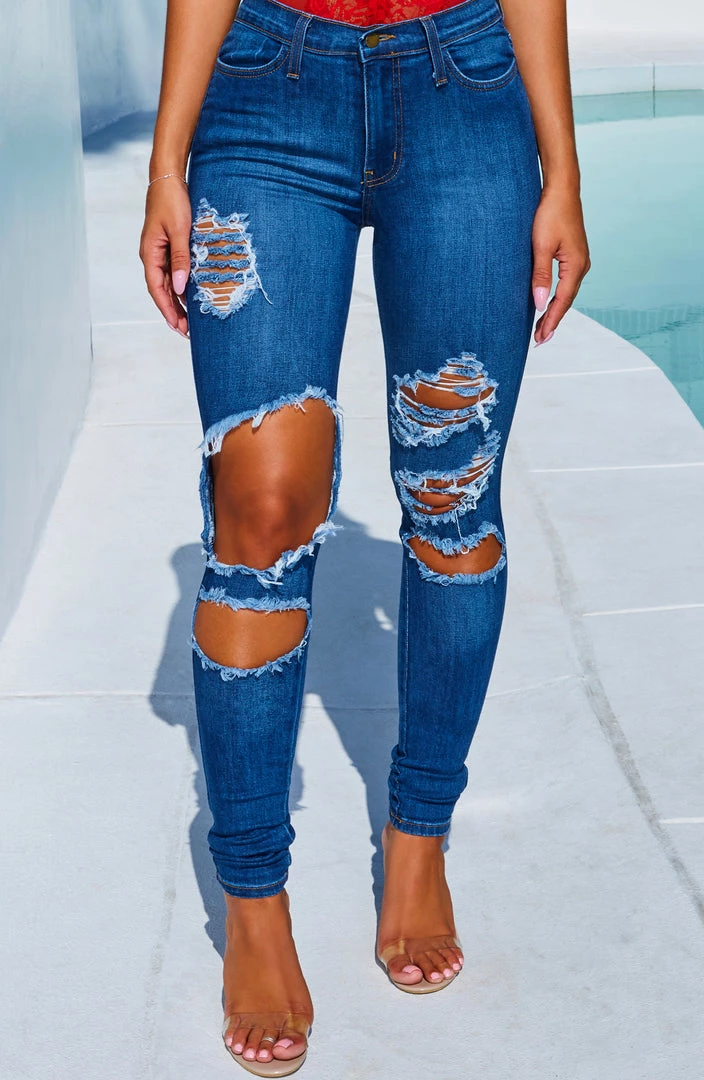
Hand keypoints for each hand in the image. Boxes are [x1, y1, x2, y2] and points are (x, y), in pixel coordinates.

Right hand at [139, 177, 191, 337]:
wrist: (168, 179)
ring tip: (190, 322)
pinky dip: (182, 288)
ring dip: (178, 303)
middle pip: (161, 292)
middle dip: (173, 313)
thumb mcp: (179, 231)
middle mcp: (152, 257)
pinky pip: (174, 274)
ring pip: (168, 285)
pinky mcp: (168, 248)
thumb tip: (180, 288)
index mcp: (150, 254)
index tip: (178, 327)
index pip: (157, 290)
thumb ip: (180, 259)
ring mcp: (159, 253)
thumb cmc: (172, 202)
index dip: (167, 310)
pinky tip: (191, 298)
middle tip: (187, 332)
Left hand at [531, 186, 590, 344]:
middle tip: (539, 340)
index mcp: (576, 266)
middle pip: (566, 301)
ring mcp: (579, 260)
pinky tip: (549, 302)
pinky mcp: (574, 255)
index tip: (541, 339)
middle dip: (552, 321)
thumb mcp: (541, 246)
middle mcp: (582, 265)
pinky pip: (566, 283)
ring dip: (555, 310)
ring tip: (542, 327)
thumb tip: (539, 304)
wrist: (562, 189)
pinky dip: (557, 296)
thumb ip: (540, 276)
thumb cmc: (550, 214)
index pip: (562, 302)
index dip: (550, 321)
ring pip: (567, 293)